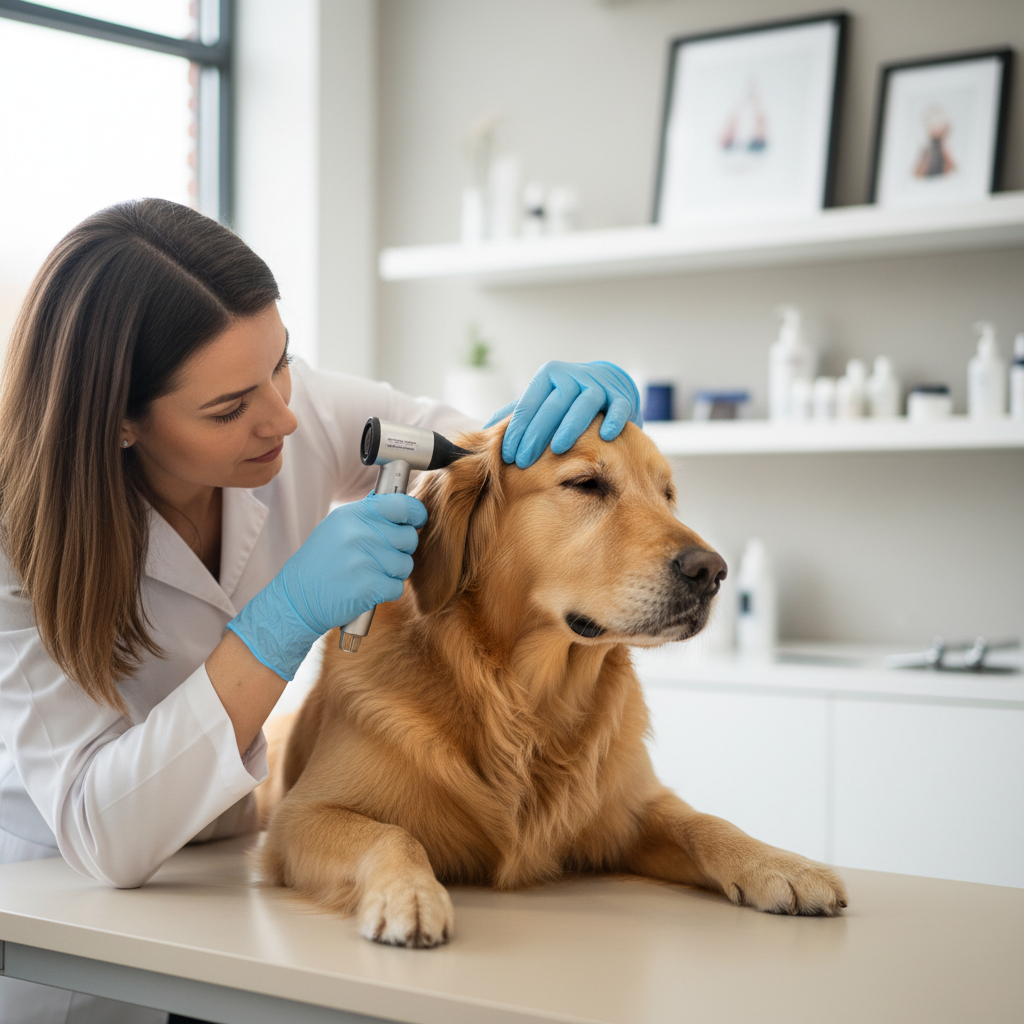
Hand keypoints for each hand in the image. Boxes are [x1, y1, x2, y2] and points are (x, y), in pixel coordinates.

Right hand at [226, 492, 426, 679]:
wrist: (296, 598)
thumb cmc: (319, 563)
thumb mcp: (337, 527)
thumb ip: (368, 515)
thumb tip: (401, 504)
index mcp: (354, 514)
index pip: (403, 505)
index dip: (416, 514)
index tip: (416, 521)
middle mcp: (360, 533)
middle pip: (409, 538)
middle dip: (400, 550)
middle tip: (380, 558)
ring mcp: (365, 560)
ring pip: (405, 565)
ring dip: (393, 573)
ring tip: (369, 575)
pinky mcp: (369, 586)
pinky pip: (397, 587)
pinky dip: (386, 592)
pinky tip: (367, 590)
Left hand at [485, 361, 641, 467]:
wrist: (609, 383)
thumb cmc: (566, 399)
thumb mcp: (541, 400)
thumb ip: (517, 413)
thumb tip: (483, 432)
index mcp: (548, 377)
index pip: (529, 404)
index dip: (517, 430)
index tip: (508, 455)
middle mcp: (572, 377)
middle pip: (553, 405)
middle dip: (537, 434)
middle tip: (525, 460)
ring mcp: (598, 385)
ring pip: (584, 403)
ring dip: (571, 426)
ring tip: (559, 448)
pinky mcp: (621, 395)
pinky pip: (618, 407)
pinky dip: (612, 420)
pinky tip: (605, 436)